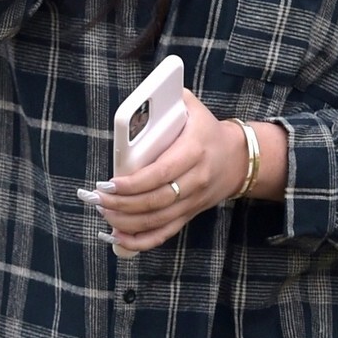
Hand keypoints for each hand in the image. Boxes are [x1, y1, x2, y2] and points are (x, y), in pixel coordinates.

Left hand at [79, 90, 249, 252]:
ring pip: (158, 221)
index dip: (135, 183)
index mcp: (195, 151)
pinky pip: (165, 233)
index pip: (162, 173)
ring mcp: (193, 201)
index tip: (111, 183)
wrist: (237, 159)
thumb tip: (143, 96)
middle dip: (123, 204)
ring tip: (104, 212)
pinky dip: (141, 241)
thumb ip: (169, 97)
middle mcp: (196, 180)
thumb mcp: (194, 108)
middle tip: (99, 198)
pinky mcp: (189, 214)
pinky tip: (120, 238)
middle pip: (157, 201)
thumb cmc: (207, 130)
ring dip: (127, 222)